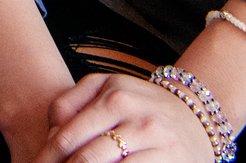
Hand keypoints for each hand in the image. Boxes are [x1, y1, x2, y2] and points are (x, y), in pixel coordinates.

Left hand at [33, 73, 216, 162]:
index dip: (46, 155)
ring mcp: (150, 134)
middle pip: (80, 152)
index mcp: (112, 89)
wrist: (200, 117)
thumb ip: (74, 103)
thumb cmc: (143, 107)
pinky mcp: (166, 158)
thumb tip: (50, 135)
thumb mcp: (110, 89)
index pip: (64, 128)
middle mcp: (130, 109)